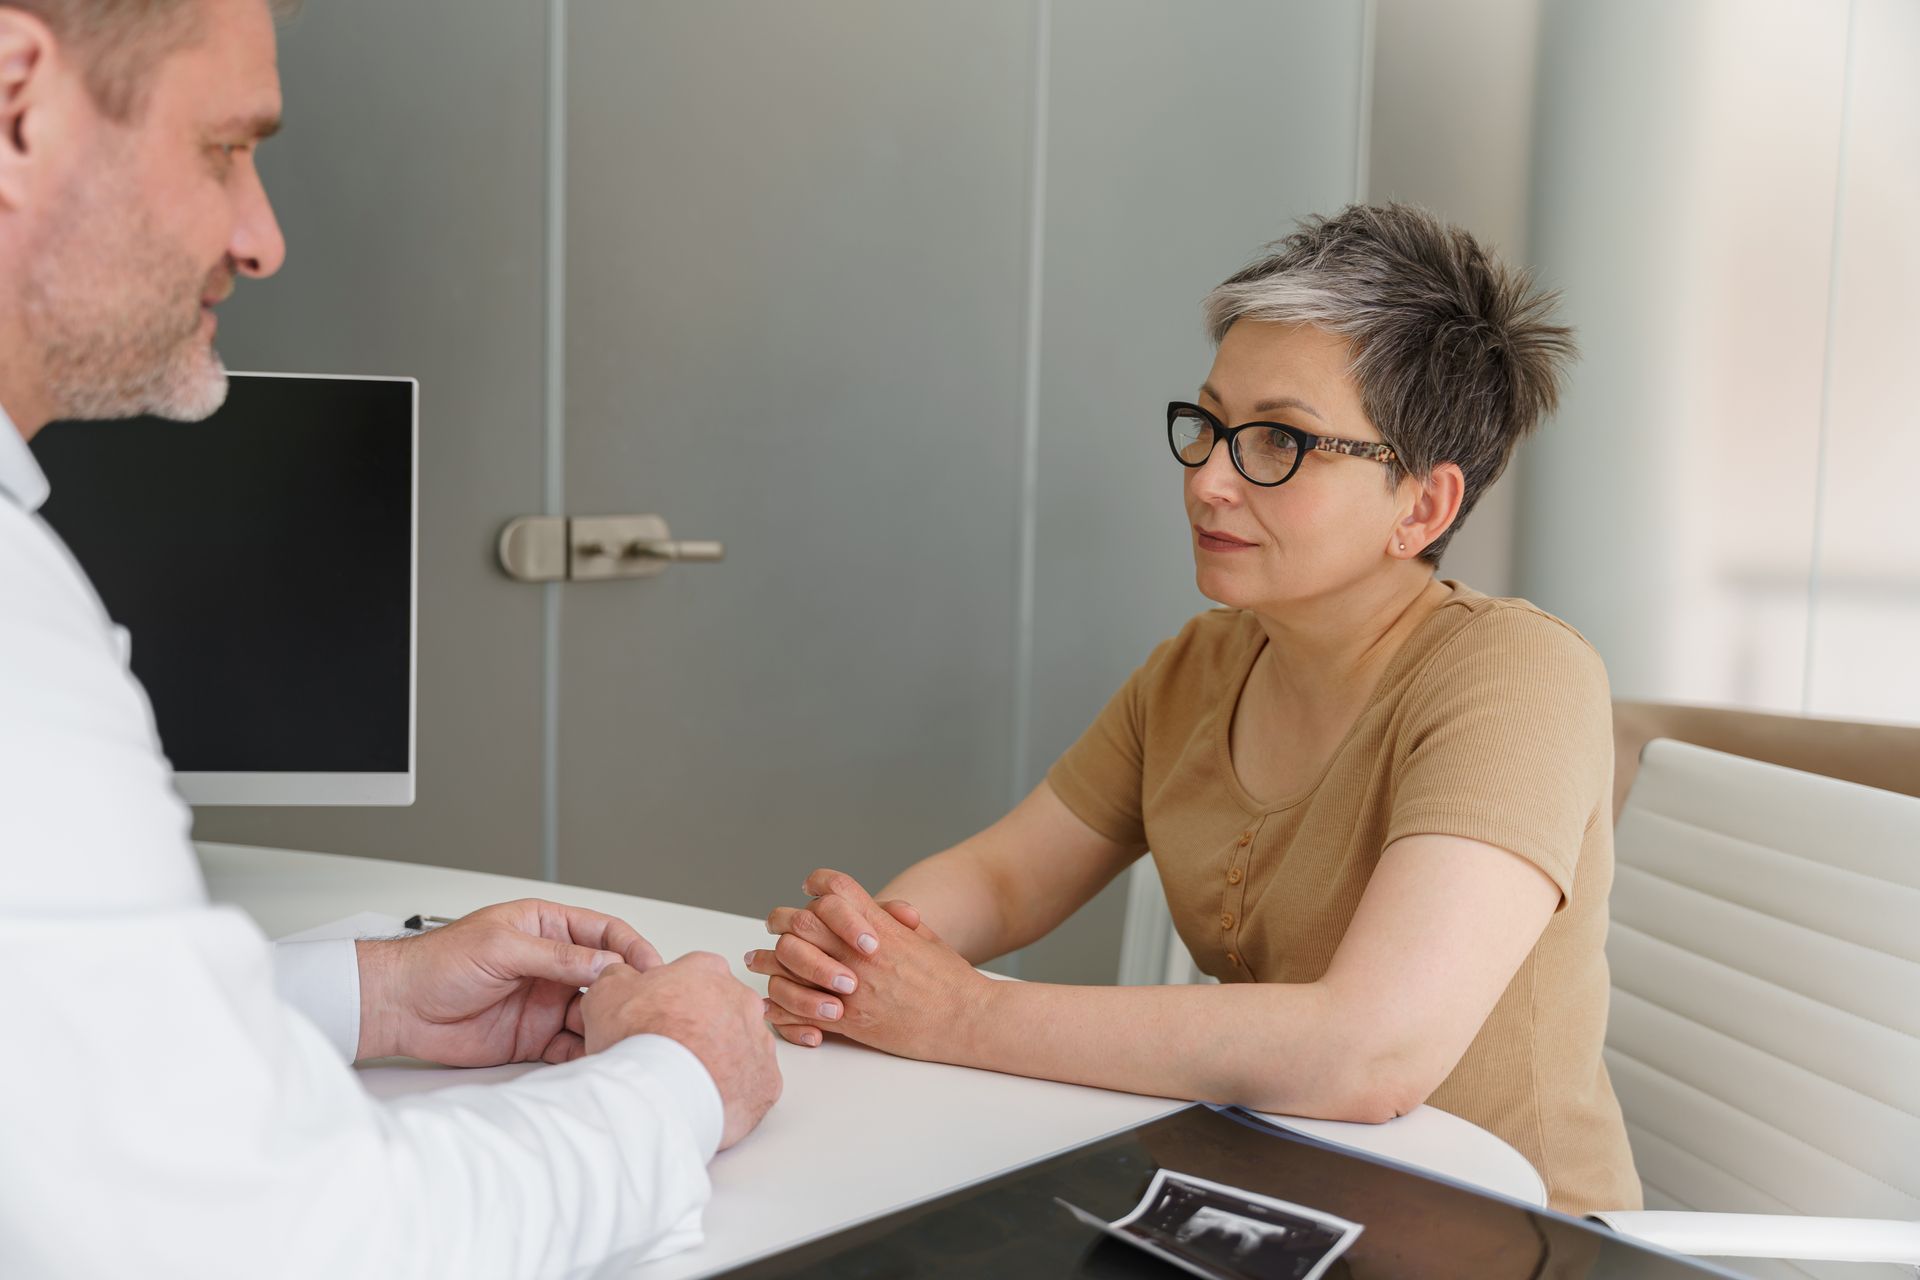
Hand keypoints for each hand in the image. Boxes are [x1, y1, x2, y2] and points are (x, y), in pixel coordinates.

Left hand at [355, 899, 661, 1066]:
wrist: (399, 1007)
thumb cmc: (438, 962)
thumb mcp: (502, 946)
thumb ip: (556, 956)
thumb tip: (603, 963)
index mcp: (547, 928)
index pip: (604, 933)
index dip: (632, 948)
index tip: (651, 967)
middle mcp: (552, 966)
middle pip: (606, 978)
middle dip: (627, 992)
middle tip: (642, 1008)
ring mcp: (545, 1003)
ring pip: (593, 1015)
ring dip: (608, 1026)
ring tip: (621, 1038)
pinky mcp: (534, 1039)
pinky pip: (570, 1048)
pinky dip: (585, 1055)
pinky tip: (595, 1059)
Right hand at [579, 953, 781, 1150]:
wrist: (660, 1088)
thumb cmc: (639, 1039)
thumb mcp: (607, 991)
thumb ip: (620, 976)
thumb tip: (623, 978)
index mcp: (707, 971)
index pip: (693, 978)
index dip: (671, 1001)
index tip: (655, 1020)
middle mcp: (742, 1000)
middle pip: (721, 1012)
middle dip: (700, 1029)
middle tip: (670, 1053)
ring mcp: (759, 1041)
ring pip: (740, 1048)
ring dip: (719, 1060)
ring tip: (685, 1081)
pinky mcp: (767, 1081)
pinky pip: (752, 1085)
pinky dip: (733, 1093)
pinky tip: (707, 1100)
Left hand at [745, 868, 990, 1060]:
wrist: (967, 1018)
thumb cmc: (952, 980)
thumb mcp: (928, 938)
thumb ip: (900, 922)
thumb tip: (888, 910)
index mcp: (880, 926)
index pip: (835, 887)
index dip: (817, 883)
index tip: (807, 890)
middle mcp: (861, 951)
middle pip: (802, 921)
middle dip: (782, 921)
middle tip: (772, 926)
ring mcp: (853, 985)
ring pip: (792, 963)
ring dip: (770, 961)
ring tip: (758, 961)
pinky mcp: (850, 1020)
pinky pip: (801, 1011)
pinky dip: (781, 1006)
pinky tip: (771, 1003)